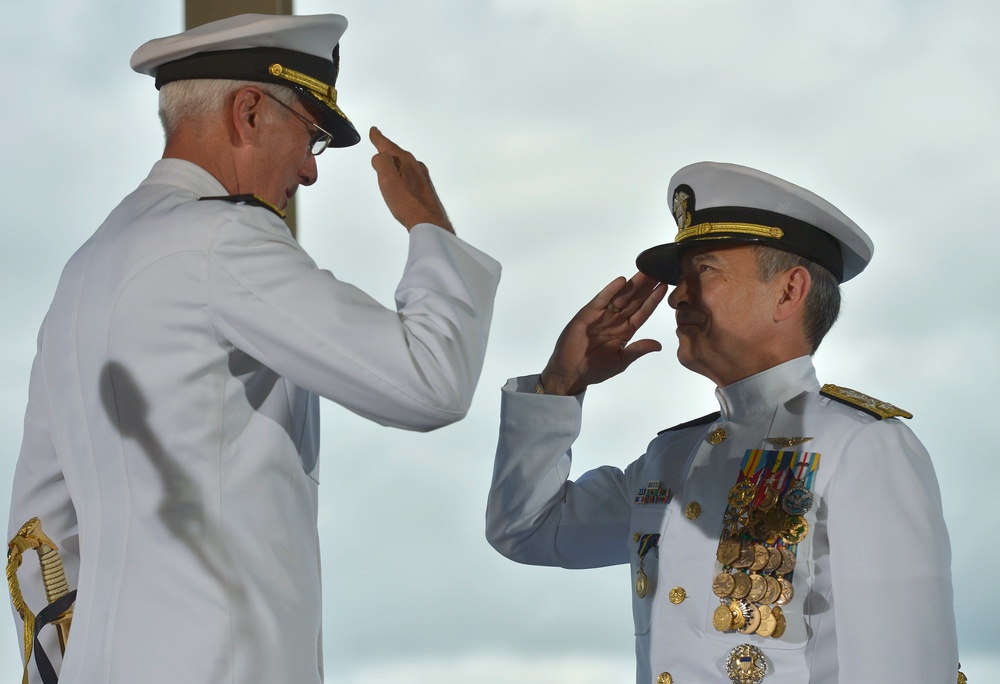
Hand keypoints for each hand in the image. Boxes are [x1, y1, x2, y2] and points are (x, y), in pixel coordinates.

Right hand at [369, 126, 454, 233]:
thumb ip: (381, 163)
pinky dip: (402, 173)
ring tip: (388, 161)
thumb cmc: (408, 203)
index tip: (374, 131)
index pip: (387, 145)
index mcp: (406, 161)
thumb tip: (379, 158)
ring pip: (405, 164)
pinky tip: (402, 180)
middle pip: (397, 154)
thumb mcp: (387, 179)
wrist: (429, 221)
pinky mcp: (425, 189)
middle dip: (387, 149)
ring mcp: (422, 178)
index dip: (378, 138)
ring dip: (395, 162)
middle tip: (379, 142)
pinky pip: (410, 175)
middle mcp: (416, 166)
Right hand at [539, 273, 667, 394]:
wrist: (571, 372)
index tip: (664, 288)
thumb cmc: (595, 369)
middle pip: (634, 300)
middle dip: (646, 287)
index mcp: (625, 332)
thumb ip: (638, 350)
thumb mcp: (621, 361)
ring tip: (645, 271)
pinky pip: (601, 299)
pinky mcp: (588, 313)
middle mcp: (615, 321)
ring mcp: (602, 315)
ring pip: (620, 297)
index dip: (653, 300)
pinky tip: (622, 281)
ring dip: (633, 284)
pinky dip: (611, 290)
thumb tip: (658, 345)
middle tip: (658, 271)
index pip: (642, 312)